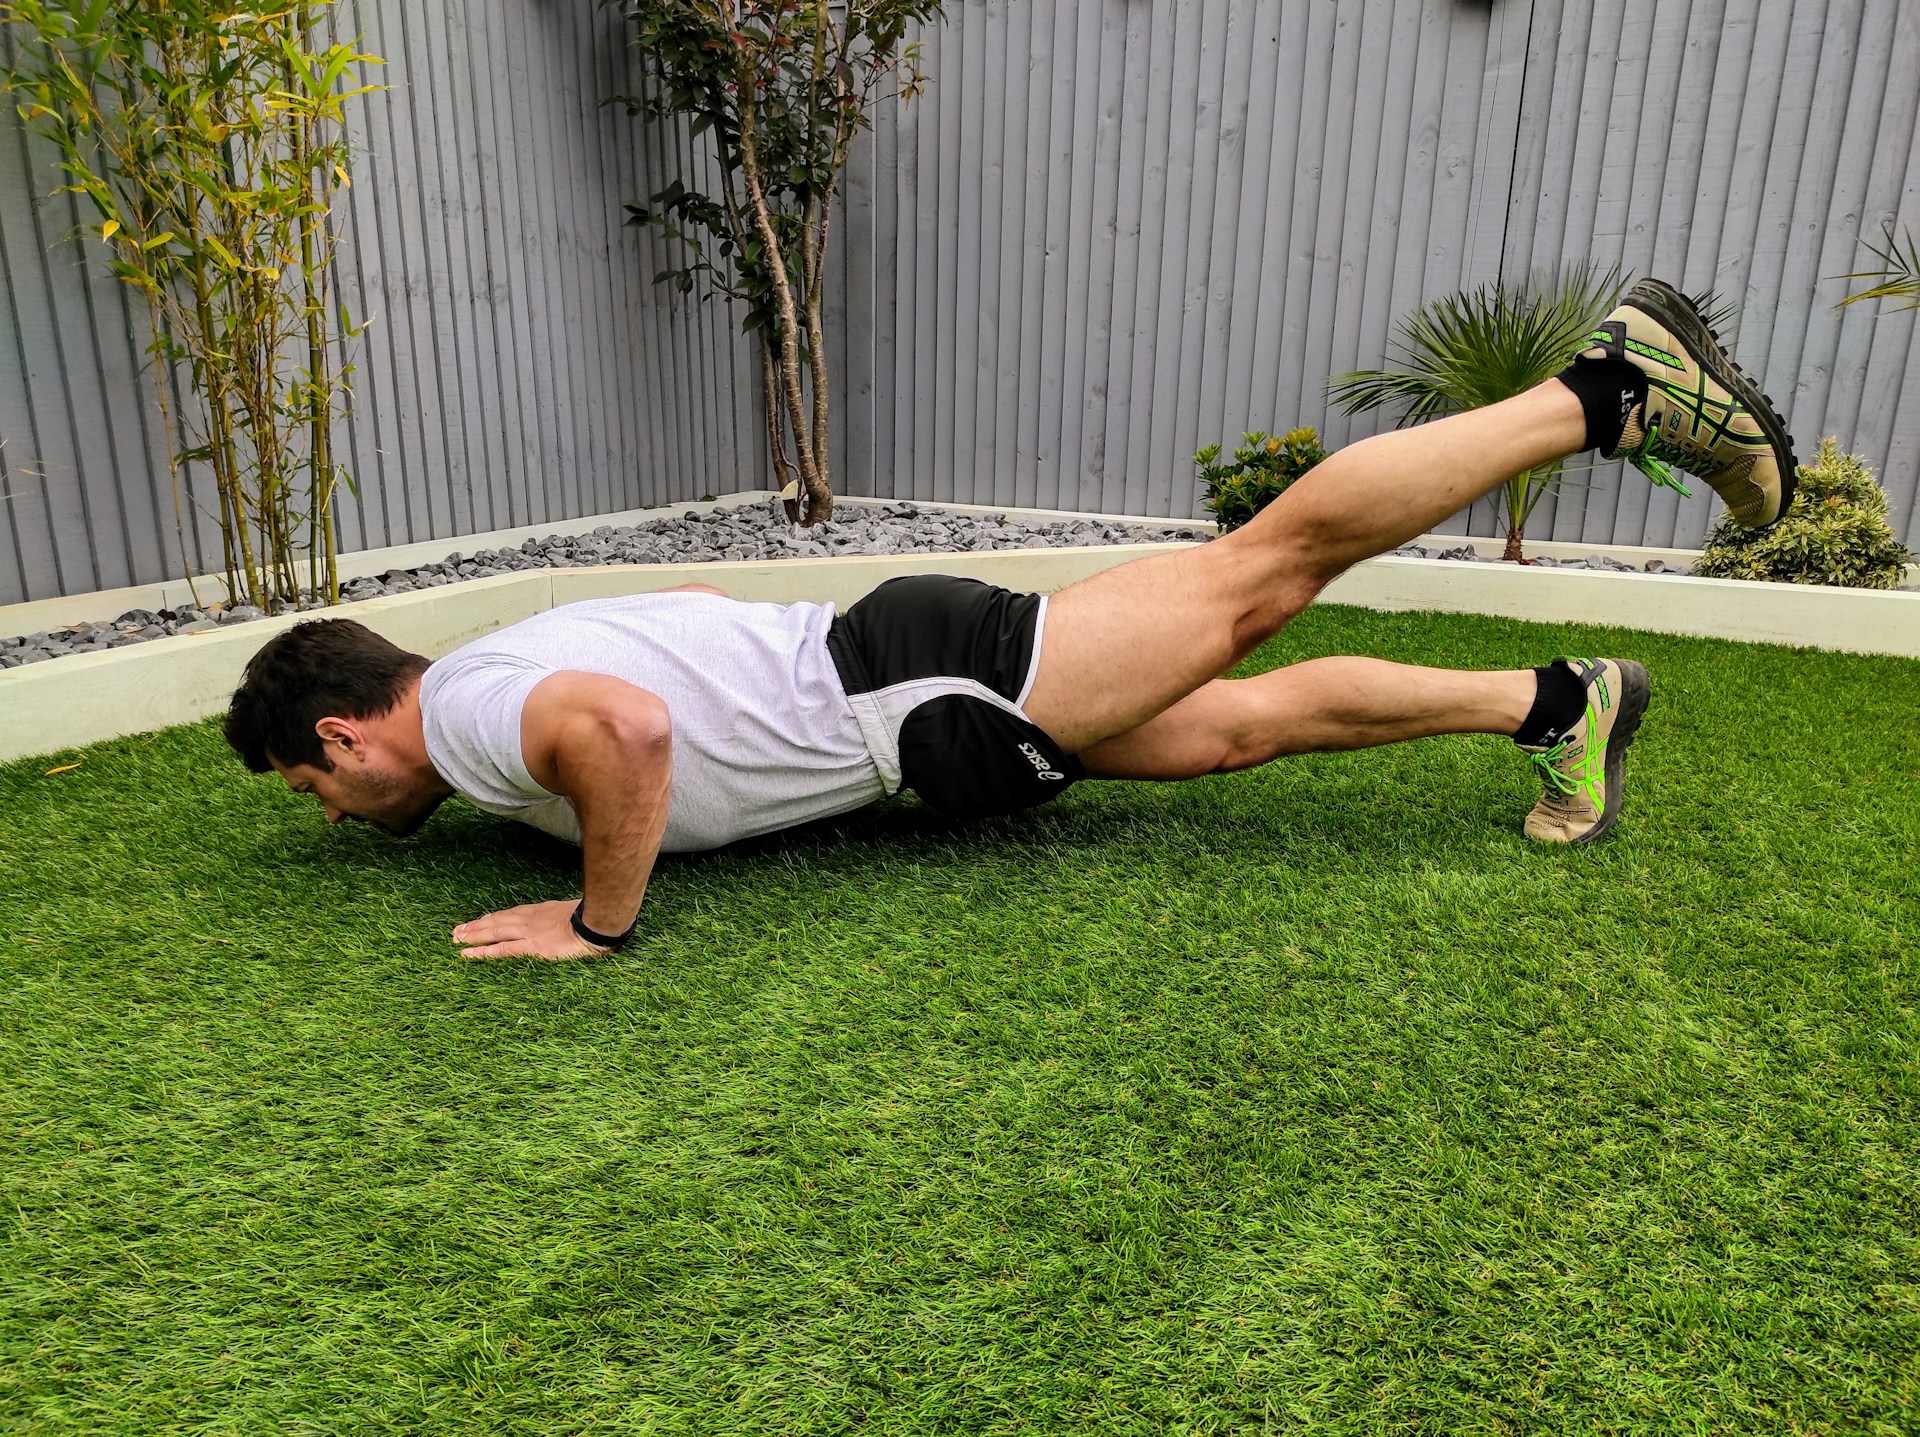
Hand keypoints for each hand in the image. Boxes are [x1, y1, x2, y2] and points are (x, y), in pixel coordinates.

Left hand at [452, 899, 611, 960]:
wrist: (598, 923)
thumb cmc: (593, 918)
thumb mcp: (575, 913)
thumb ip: (564, 918)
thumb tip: (566, 923)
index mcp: (541, 911)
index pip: (511, 914)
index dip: (493, 918)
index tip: (480, 921)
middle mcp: (530, 919)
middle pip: (497, 921)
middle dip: (477, 926)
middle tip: (458, 930)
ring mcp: (529, 932)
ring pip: (494, 932)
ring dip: (474, 935)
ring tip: (457, 938)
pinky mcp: (531, 947)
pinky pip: (502, 950)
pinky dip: (483, 951)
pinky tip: (469, 954)